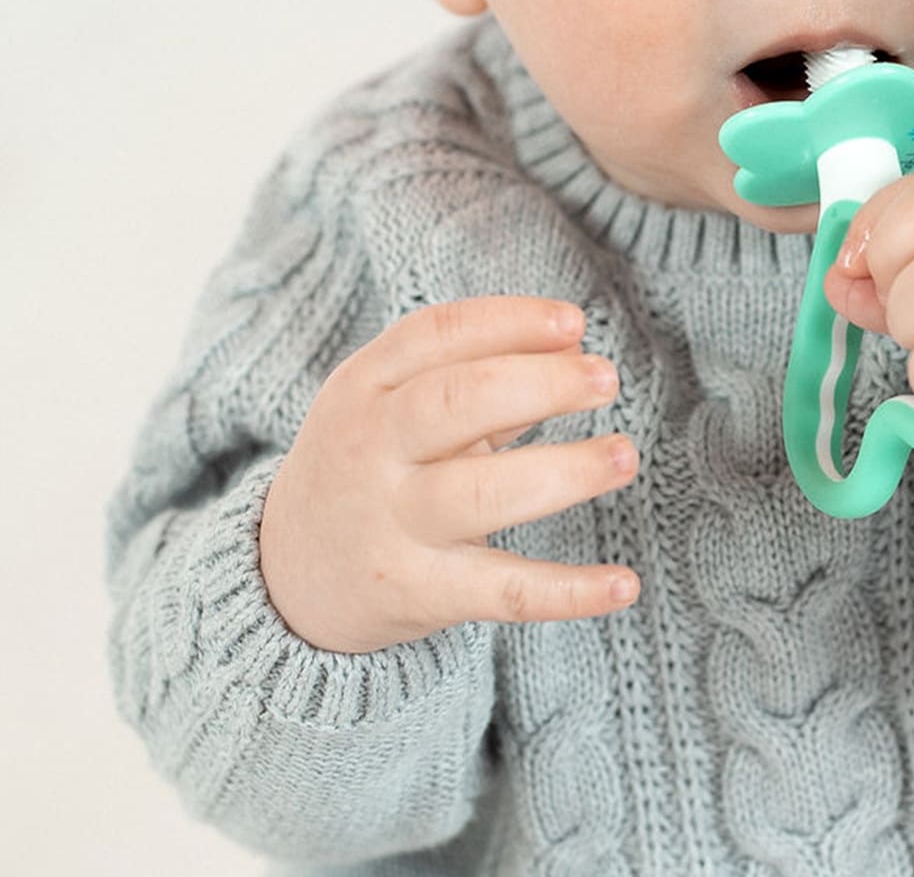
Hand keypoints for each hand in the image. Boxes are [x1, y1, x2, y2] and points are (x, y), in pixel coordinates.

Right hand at [259, 296, 638, 652]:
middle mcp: (371, 448)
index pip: (437, 334)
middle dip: (539, 384)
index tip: (576, 323)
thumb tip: (574, 344)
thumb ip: (481, 372)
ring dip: (564, 473)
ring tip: (624, 456)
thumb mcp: (397, 402)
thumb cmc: (373, 461)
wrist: (287, 574)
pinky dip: (568, 592)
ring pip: (482, 495)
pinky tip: (624, 583)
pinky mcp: (417, 593)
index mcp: (366, 385)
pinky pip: (501, 592)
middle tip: (606, 379)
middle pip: (455, 402)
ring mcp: (392, 523)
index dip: (511, 321)